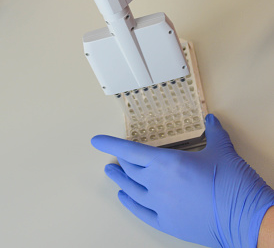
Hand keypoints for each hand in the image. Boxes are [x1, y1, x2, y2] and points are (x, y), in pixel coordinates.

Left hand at [91, 114, 273, 247]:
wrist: (246, 218)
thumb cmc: (232, 184)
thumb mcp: (222, 150)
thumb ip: (213, 132)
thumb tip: (211, 119)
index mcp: (167, 163)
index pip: (131, 150)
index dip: (112, 144)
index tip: (97, 141)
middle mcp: (158, 184)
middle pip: (130, 169)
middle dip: (120, 161)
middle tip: (113, 156)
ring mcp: (161, 206)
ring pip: (132, 190)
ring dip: (120, 180)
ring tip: (112, 174)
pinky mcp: (168, 224)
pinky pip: (141, 212)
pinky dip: (130, 203)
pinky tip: (125, 198)